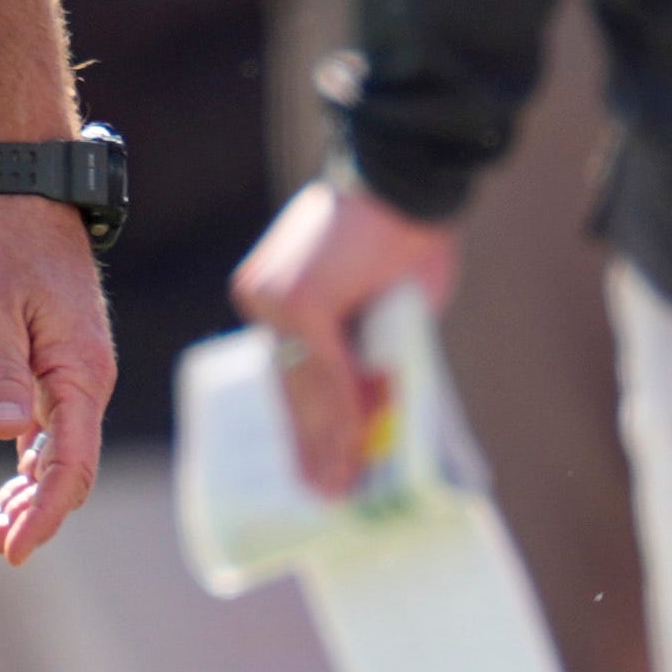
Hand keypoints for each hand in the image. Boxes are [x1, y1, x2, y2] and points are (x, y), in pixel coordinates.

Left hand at [0, 193, 114, 565]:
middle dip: (20, 519)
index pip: (70, 465)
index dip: (43, 513)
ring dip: (14, 504)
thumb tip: (8, 434)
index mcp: (80, 373)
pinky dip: (16, 473)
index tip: (13, 551)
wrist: (23, 195)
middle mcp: (84, 384)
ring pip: (49, 461)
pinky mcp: (50, 373)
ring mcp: (69, 381)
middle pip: (60, 473)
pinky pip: (40, 438)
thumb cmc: (4, 245)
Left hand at [230, 179, 456, 495]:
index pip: (289, 374)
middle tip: (328, 492)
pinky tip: (359, 447)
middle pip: (293, 387)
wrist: (407, 180)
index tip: (313, 468)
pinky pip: (328, 370)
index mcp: (273, 296)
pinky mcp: (301, 301)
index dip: (304, 425)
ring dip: (331, 439)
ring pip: (310, 385)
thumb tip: (370, 413)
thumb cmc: (403, 233)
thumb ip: (369, 357)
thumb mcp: (384, 310)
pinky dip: (348, 409)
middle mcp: (263, 299)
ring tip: (344, 485)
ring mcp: (277, 300)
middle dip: (314, 444)